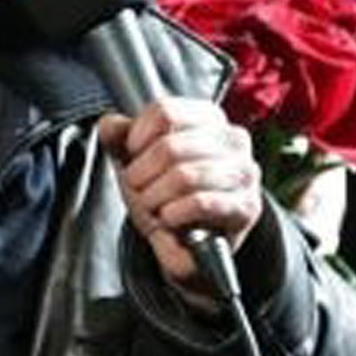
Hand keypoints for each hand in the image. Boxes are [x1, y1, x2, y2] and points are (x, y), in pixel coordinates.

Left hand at [99, 98, 263, 291]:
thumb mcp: (138, 162)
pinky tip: (170, 218)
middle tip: (138, 189)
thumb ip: (121, 138)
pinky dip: (175, 214)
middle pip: (171, 146)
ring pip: (185, 176)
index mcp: (209, 118)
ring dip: (155, 198)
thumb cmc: (166, 194)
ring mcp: (244, 172)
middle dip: (142, 174)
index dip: (137, 137)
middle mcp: (233, 139)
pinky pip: (201, 203)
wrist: (187, 244)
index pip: (165, 111)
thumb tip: (109, 124)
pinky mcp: (246, 206)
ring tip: (153, 207)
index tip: (132, 156)